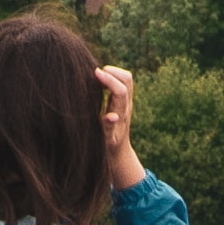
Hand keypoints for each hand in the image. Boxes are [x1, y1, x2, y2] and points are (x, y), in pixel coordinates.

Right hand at [97, 63, 144, 190]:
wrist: (119, 153)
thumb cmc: (109, 148)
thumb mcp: (107, 141)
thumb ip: (108, 128)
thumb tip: (111, 116)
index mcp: (122, 114)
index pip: (121, 90)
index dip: (109, 79)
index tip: (95, 72)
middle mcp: (127, 105)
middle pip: (128, 79)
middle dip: (113, 71)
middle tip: (96, 73)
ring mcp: (127, 102)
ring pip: (127, 79)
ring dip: (113, 73)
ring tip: (98, 76)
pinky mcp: (124, 101)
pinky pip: (122, 83)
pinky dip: (112, 78)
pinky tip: (100, 82)